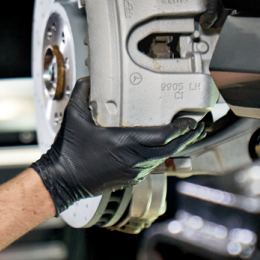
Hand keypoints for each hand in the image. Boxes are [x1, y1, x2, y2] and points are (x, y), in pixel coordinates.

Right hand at [31, 78, 208, 213]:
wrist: (62, 179)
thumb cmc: (69, 152)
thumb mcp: (74, 116)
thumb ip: (83, 93)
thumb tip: (89, 79)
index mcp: (124, 142)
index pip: (163, 136)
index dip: (180, 128)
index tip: (189, 120)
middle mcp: (133, 159)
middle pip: (170, 149)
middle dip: (187, 138)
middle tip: (198, 127)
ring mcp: (132, 171)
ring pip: (163, 159)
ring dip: (176, 147)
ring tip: (186, 136)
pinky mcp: (129, 179)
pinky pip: (151, 166)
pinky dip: (161, 156)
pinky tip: (163, 149)